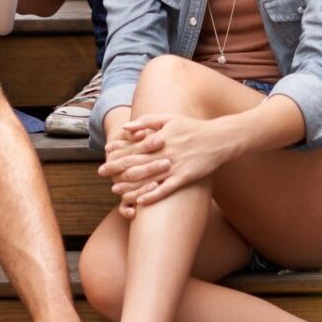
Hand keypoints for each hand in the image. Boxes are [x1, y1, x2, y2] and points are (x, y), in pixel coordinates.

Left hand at [101, 112, 231, 209]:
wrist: (220, 139)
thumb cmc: (192, 127)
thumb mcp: (170, 118)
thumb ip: (147, 121)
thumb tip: (126, 127)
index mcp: (161, 136)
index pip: (134, 144)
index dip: (119, 149)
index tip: (106, 154)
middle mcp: (166, 152)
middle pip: (136, 161)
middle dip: (117, 167)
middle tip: (101, 172)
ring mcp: (175, 166)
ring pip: (148, 178)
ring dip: (130, 185)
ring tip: (116, 190)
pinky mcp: (185, 178)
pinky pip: (166, 189)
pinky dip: (152, 196)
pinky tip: (140, 202)